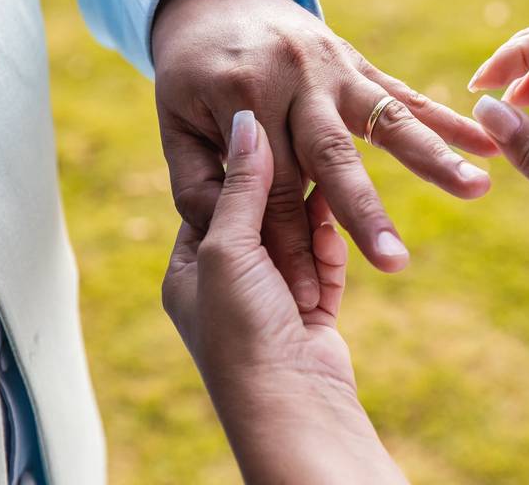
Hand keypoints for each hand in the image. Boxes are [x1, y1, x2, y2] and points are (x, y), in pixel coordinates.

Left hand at [153, 0, 495, 311]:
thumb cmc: (191, 74)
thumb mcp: (173, 123)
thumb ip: (196, 181)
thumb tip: (229, 230)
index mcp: (240, 98)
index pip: (270, 190)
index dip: (287, 245)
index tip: (308, 296)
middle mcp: (293, 79)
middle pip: (333, 159)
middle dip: (365, 215)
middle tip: (396, 263)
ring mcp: (332, 67)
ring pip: (385, 120)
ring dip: (433, 158)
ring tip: (477, 189)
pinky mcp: (358, 63)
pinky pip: (407, 94)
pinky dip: (448, 120)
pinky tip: (487, 145)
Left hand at [162, 110, 405, 483]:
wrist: (291, 404)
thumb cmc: (241, 330)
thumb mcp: (227, 248)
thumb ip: (241, 187)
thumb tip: (245, 124)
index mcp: (190, 272)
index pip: (211, 205)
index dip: (239, 171)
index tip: (264, 135)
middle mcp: (228, 286)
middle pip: (259, 220)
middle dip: (283, 194)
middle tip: (306, 150)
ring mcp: (271, 300)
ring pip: (296, 240)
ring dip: (312, 220)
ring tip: (331, 178)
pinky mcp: (311, 314)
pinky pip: (323, 266)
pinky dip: (331, 248)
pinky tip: (338, 225)